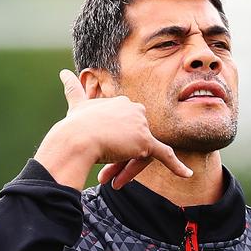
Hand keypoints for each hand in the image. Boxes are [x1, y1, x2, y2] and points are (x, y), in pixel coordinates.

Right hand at [34, 69, 191, 190]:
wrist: (75, 138)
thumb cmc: (73, 126)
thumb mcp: (75, 104)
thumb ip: (72, 88)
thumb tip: (62, 72)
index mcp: (121, 101)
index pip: (126, 123)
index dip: (117, 140)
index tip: (102, 149)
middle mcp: (134, 108)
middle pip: (136, 137)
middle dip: (122, 154)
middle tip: (106, 170)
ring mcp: (141, 125)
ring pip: (141, 150)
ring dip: (128, 167)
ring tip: (112, 178)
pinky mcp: (145, 142)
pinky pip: (165, 155)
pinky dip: (177, 166)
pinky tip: (187, 175)